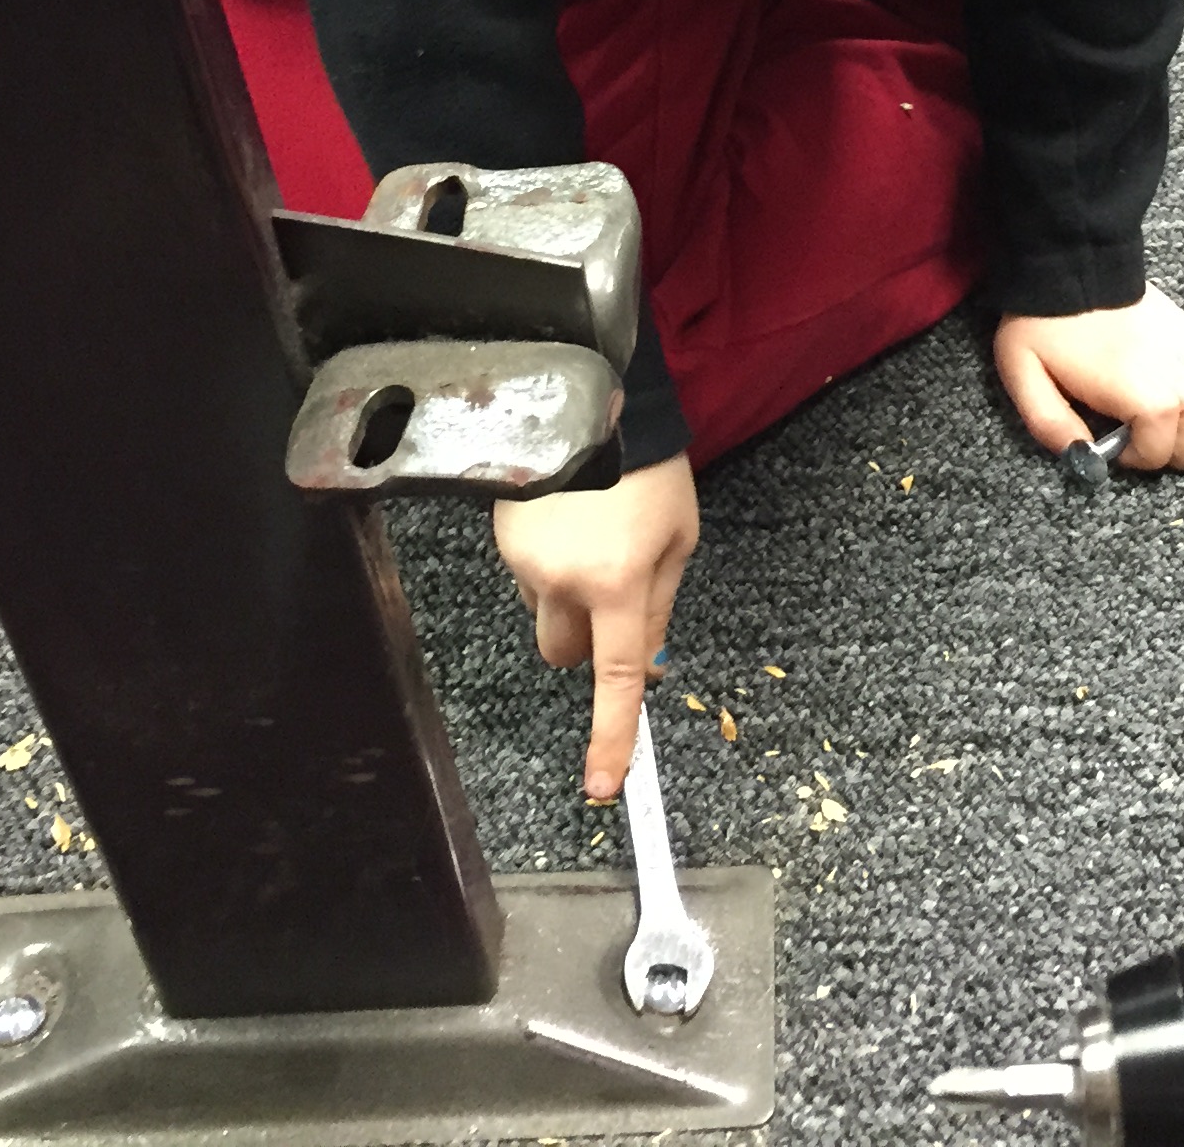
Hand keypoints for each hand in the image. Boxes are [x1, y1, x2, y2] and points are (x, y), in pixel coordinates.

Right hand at [493, 453, 700, 800]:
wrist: (587, 397)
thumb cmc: (648, 465)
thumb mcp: (680, 535)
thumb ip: (661, 602)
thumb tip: (646, 659)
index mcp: (617, 585)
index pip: (614, 679)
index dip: (611, 737)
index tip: (603, 786)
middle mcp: (562, 583)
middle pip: (565, 655)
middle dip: (588, 642)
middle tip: (614, 596)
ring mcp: (524, 563)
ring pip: (545, 614)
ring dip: (568, 598)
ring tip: (592, 536)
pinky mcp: (502, 540)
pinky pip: (528, 576)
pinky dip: (549, 563)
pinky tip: (568, 518)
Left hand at [994, 286, 1183, 471]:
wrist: (1070, 271)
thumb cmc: (1047, 324)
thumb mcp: (1026, 376)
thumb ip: (1050, 425)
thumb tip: (1080, 458)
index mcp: (1138, 388)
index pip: (1163, 448)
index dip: (1140, 458)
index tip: (1119, 447)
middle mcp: (1177, 369)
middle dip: (1178, 447)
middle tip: (1150, 437)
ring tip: (1182, 418)